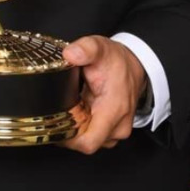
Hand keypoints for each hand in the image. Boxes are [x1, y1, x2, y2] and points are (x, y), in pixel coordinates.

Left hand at [59, 36, 146, 154]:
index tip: (55, 124)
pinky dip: (83, 126)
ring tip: (72, 107)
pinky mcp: (114, 131)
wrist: (134, 65)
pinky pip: (93, 136)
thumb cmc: (117, 60)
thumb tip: (70, 54)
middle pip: (85, 143)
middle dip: (69, 131)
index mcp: (114, 110)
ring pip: (89, 141)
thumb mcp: (99, 47)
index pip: (88, 142)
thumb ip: (85, 49)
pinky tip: (79, 111)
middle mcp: (118, 126)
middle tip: (60, 110)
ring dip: (76, 128)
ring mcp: (117, 131)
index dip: (67, 140)